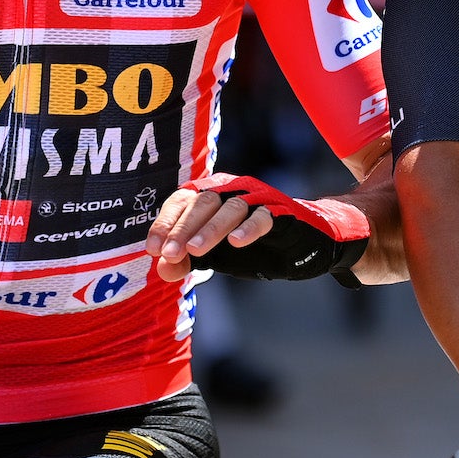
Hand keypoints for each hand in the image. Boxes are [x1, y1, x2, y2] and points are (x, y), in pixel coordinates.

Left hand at [147, 174, 370, 284]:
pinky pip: (264, 216)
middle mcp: (234, 189)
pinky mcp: (283, 212)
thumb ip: (188, 260)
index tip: (153, 249)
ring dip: (210, 229)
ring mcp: (259, 198)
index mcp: (213, 195)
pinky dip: (249, 228)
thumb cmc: (256, 245)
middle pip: (203, 202)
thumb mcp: (216, 256)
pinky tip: (236, 243)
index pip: (182, 200)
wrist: (306, 244)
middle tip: (169, 254)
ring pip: (231, 207)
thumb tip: (161, 268)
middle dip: (182, 228)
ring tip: (195, 251)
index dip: (165, 223)